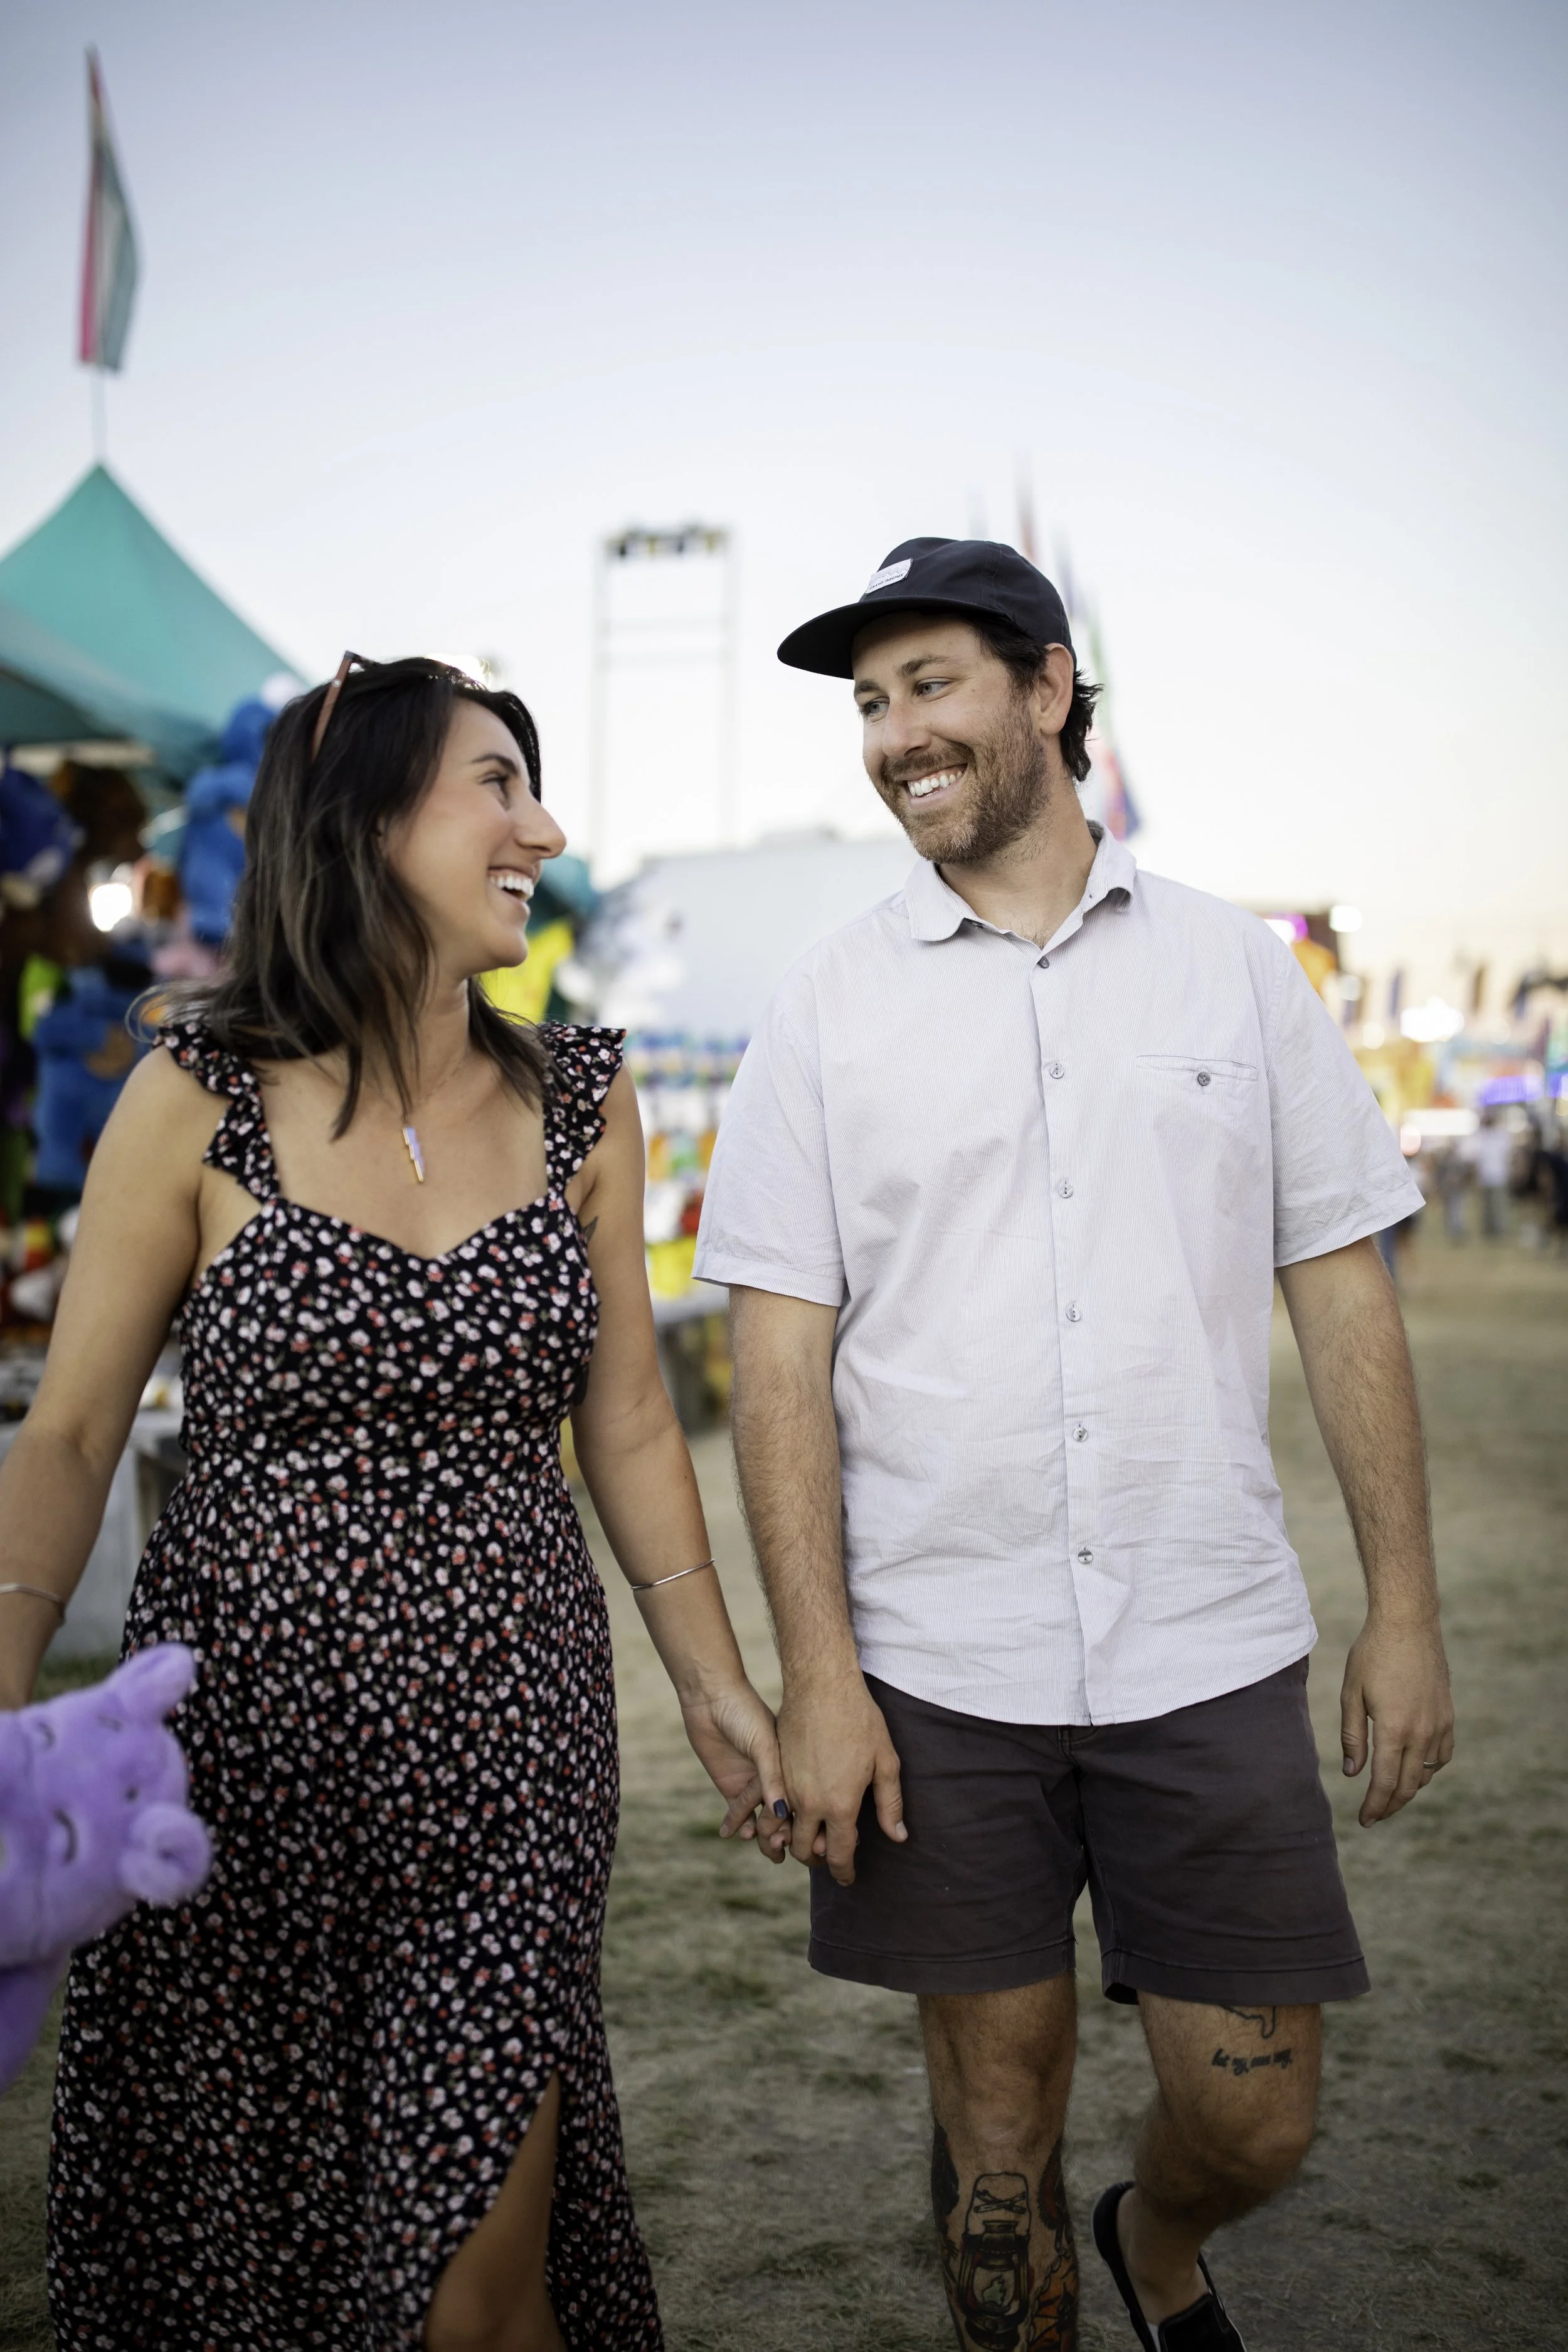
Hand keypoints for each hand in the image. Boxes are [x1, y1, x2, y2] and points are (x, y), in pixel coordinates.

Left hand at [680, 1680, 791, 1861]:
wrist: (710, 1698)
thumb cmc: (744, 1713)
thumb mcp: (764, 1744)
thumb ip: (773, 1778)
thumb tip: (784, 1814)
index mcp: (791, 1764)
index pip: (802, 1800)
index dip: (806, 1821)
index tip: (810, 1840)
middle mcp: (774, 1777)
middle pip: (784, 1815)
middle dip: (786, 1834)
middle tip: (782, 1847)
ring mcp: (752, 1783)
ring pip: (763, 1820)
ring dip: (765, 1836)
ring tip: (766, 1847)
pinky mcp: (730, 1786)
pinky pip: (739, 1815)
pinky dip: (742, 1827)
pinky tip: (743, 1835)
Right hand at [778, 1669, 905, 1884]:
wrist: (821, 1685)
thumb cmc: (859, 1720)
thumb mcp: (885, 1762)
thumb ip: (889, 1804)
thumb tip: (897, 1836)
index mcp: (840, 1805)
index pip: (840, 1854)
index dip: (844, 1872)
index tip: (848, 1878)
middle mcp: (809, 1803)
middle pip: (807, 1850)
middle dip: (819, 1860)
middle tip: (831, 1857)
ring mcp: (787, 1787)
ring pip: (784, 1831)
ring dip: (795, 1841)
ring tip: (811, 1838)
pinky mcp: (775, 1771)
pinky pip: (773, 1807)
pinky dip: (781, 1818)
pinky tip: (795, 1812)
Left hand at [1341, 1614, 1454, 1824]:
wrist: (1409, 1624)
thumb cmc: (1373, 1654)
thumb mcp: (1351, 1693)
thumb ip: (1353, 1736)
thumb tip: (1353, 1773)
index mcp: (1394, 1729)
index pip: (1386, 1783)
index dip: (1374, 1806)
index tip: (1364, 1820)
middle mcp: (1422, 1732)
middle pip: (1409, 1786)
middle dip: (1391, 1805)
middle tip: (1375, 1816)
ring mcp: (1440, 1725)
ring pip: (1428, 1773)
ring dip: (1410, 1789)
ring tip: (1390, 1795)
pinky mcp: (1448, 1715)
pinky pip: (1442, 1756)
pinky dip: (1428, 1769)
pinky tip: (1415, 1769)